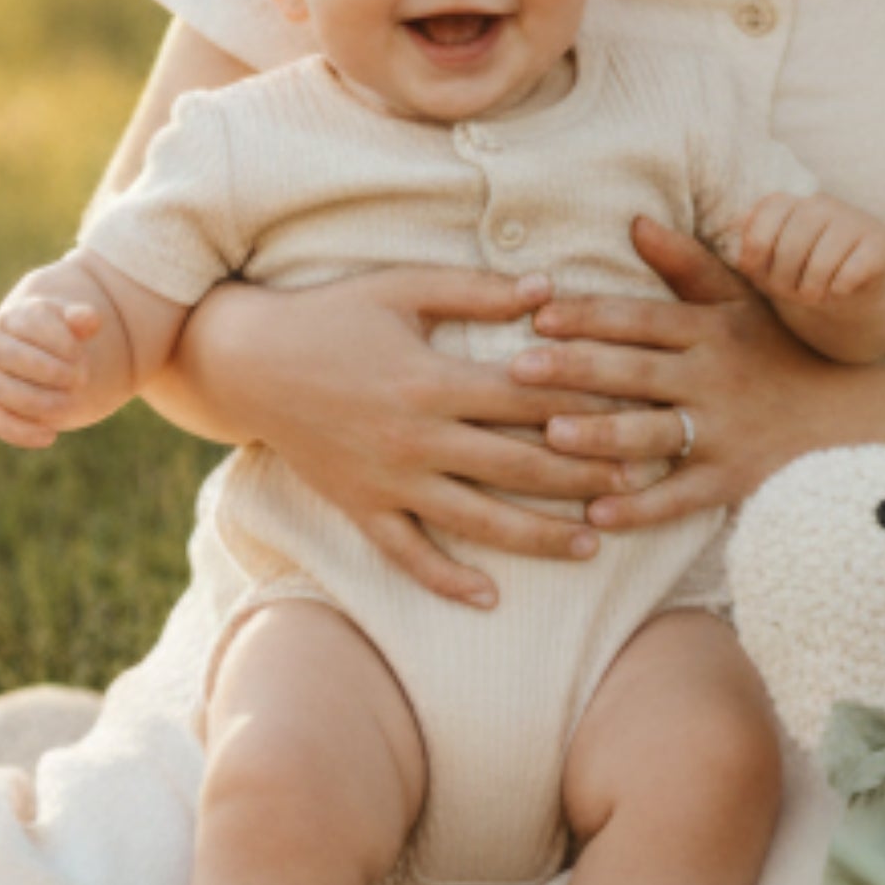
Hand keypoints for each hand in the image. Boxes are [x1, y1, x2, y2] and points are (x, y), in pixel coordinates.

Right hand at [0, 265, 120, 449]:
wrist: (29, 352)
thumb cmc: (53, 336)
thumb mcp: (68, 321)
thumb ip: (80, 319)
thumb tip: (90, 320)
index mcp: (13, 318)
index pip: (33, 326)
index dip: (62, 343)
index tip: (81, 354)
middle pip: (15, 357)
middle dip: (54, 372)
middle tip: (81, 379)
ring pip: (7, 392)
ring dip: (43, 402)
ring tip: (70, 404)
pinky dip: (22, 433)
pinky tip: (50, 436)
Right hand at [185, 267, 632, 606]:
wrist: (246, 362)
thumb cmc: (330, 314)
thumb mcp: (402, 287)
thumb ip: (477, 290)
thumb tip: (549, 288)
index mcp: (432, 379)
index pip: (528, 399)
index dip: (587, 405)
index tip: (636, 412)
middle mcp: (415, 438)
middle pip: (516, 465)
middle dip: (582, 477)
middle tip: (639, 486)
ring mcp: (388, 480)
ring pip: (476, 520)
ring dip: (537, 536)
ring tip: (591, 546)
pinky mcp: (360, 507)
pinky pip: (408, 554)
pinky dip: (447, 579)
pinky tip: (490, 597)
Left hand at [516, 216, 860, 532]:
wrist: (854, 419)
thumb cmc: (785, 354)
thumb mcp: (744, 302)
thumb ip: (687, 265)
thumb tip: (635, 220)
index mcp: (710, 331)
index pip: (640, 319)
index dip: (589, 315)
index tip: (537, 314)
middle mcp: (714, 378)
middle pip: (636, 372)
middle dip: (576, 369)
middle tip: (517, 370)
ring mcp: (723, 431)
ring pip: (654, 433)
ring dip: (602, 435)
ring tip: (551, 434)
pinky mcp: (731, 480)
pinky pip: (680, 497)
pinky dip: (640, 507)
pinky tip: (597, 512)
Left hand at [734, 192, 884, 313]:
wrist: (861, 279)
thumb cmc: (807, 268)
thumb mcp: (772, 258)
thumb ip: (751, 248)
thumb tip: (735, 242)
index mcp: (790, 203)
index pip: (764, 219)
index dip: (756, 254)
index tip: (759, 272)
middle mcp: (821, 205)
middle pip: (790, 247)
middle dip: (784, 281)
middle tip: (791, 294)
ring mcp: (853, 222)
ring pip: (820, 264)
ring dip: (812, 290)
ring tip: (814, 294)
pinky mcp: (879, 245)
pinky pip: (848, 274)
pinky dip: (839, 290)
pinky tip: (840, 289)